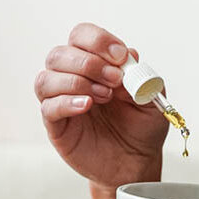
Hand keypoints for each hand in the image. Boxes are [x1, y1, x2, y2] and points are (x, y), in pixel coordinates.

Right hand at [35, 22, 168, 192]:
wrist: (137, 162)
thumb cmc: (141, 126)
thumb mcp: (151, 97)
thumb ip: (141, 75)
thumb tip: (129, 54)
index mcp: (94, 64)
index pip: (81, 36)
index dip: (97, 40)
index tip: (120, 56)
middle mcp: (73, 78)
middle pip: (59, 54)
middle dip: (89, 63)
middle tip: (114, 79)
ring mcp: (61, 101)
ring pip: (46, 78)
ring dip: (77, 82)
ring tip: (105, 96)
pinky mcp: (56, 125)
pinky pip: (48, 107)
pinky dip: (66, 102)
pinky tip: (87, 106)